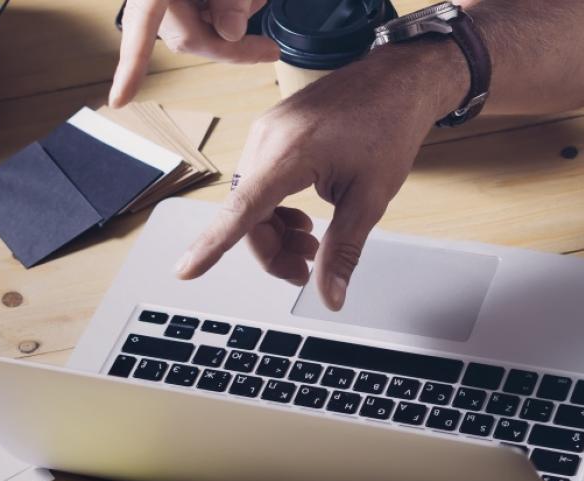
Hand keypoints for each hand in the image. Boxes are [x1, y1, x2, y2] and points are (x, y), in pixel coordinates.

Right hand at [110, 0, 276, 106]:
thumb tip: (231, 34)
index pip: (143, 23)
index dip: (130, 65)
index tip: (119, 98)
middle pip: (184, 36)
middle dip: (227, 45)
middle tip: (269, 50)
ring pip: (194, 28)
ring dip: (229, 23)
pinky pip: (196, 15)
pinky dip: (221, 12)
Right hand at [172, 53, 457, 309]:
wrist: (397, 81)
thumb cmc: (388, 126)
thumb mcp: (370, 198)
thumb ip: (342, 251)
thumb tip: (329, 296)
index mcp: (288, 153)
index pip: (241, 210)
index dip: (212, 246)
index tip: (186, 270)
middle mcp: (267, 139)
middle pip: (247, 214)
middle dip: (271, 250)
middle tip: (304, 271)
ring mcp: (267, 132)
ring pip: (252, 200)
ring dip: (275, 231)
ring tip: (312, 245)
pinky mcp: (273, 131)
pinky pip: (260, 181)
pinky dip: (276, 208)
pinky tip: (304, 218)